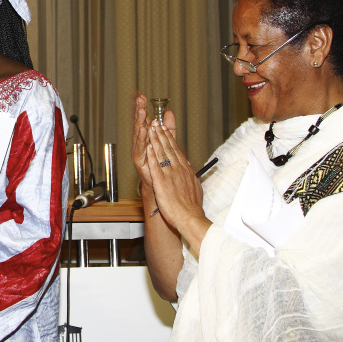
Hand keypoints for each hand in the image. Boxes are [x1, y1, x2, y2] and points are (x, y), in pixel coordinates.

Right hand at [131, 93, 175, 192]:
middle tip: (139, 101)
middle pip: (139, 123)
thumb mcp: (167, 141)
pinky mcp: (139, 159)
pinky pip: (141, 148)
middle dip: (139, 111)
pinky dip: (142, 139)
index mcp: (147, 136)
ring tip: (141, 112)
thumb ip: (168, 127)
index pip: (144, 118)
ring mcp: (139, 150)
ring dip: (140, 122)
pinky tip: (143, 131)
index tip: (142, 96)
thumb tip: (169, 112)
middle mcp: (142, 141)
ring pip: (139, 133)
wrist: (160, 184)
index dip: (142, 107)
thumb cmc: (161, 163)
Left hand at [146, 122, 210, 256]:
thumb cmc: (191, 207)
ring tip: (151, 128)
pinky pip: (156, 166)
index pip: (176, 150)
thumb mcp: (195, 188)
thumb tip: (190, 170)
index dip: (169, 138)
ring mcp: (170, 175)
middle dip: (161, 134)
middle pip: (169, 148)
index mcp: (186, 170)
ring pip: (162, 153)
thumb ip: (190, 177)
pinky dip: (152, 155)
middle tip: (156, 122)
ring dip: (156, 140)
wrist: (190, 218)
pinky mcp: (162, 182)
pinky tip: (148, 146)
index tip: (164, 129)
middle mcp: (178, 170)